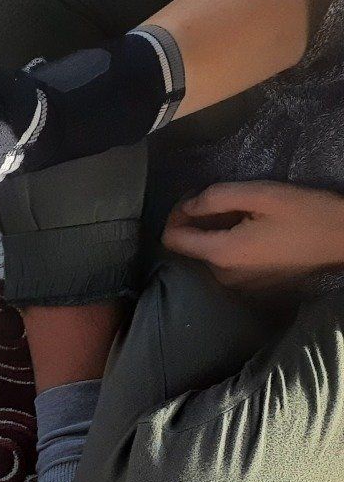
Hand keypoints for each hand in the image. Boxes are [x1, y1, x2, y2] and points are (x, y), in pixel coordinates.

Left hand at [162, 182, 343, 293]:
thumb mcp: (262, 195)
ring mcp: (238, 286)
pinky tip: (255, 232)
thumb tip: (187, 206)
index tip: (194, 200)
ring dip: (218, 233)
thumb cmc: (307, 214)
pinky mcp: (253, 287)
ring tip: (245, 215)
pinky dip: (232, 246)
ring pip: (210, 255)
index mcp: (222, 254)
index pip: (173, 240)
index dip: (176, 216)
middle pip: (192, 247)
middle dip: (200, 222)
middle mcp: (223, 276)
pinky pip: (229, 264)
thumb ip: (217, 198)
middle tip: (226, 203)